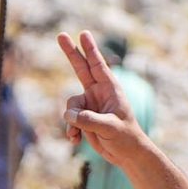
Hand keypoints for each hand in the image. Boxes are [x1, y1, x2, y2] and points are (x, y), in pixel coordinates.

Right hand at [55, 30, 143, 164]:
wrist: (126, 155)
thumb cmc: (126, 138)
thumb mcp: (110, 128)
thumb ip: (90, 120)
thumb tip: (69, 115)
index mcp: (110, 89)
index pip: (98, 66)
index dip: (90, 50)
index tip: (83, 33)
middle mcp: (98, 93)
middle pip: (81, 68)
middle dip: (71, 53)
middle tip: (61, 35)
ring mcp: (90, 104)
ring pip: (70, 105)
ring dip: (71, 120)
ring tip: (77, 135)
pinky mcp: (83, 117)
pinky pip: (69, 119)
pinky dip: (70, 130)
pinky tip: (75, 141)